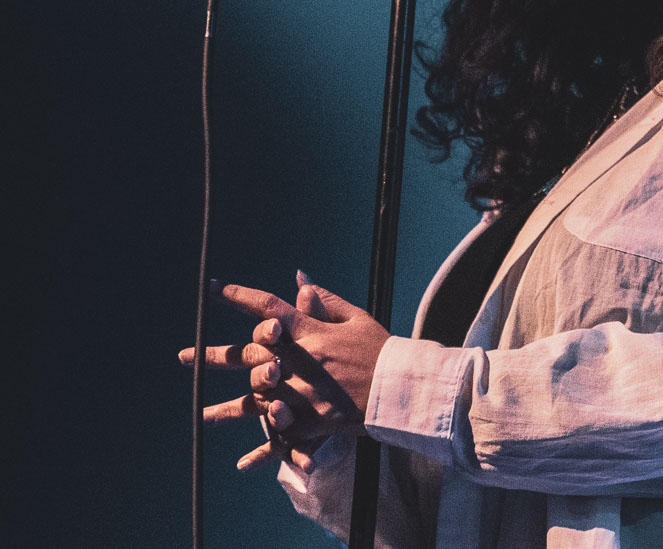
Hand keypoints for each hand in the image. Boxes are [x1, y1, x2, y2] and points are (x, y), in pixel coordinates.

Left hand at [179, 271, 388, 470]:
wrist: (402, 387)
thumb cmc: (379, 348)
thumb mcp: (355, 317)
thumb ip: (323, 299)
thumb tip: (298, 278)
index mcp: (312, 332)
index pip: (268, 309)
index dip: (239, 297)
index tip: (213, 289)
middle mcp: (303, 361)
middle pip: (250, 357)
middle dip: (215, 355)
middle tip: (183, 357)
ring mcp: (307, 393)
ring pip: (258, 400)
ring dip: (228, 409)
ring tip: (202, 414)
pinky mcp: (315, 421)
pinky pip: (284, 434)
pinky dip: (266, 449)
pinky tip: (243, 463)